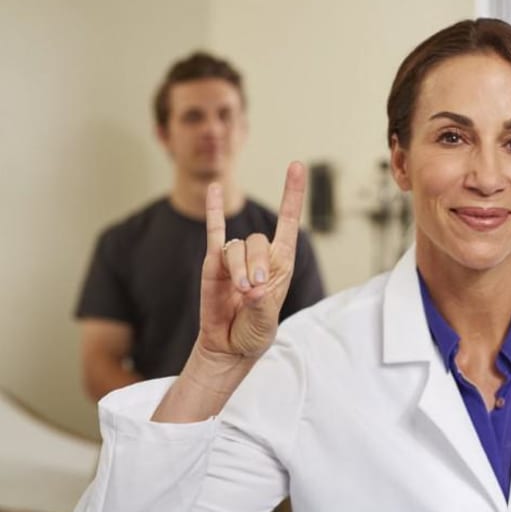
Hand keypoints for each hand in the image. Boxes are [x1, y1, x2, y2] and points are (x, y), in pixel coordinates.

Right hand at [198, 162, 305, 360]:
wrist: (229, 345)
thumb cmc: (254, 332)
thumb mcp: (265, 324)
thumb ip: (261, 305)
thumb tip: (253, 288)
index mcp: (281, 264)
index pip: (289, 222)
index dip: (292, 195)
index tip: (297, 166)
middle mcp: (260, 256)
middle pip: (258, 241)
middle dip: (255, 264)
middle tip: (253, 290)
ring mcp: (236, 258)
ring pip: (235, 247)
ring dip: (237, 268)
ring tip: (240, 293)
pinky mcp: (213, 263)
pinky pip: (213, 232)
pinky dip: (213, 211)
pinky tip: (214, 189)